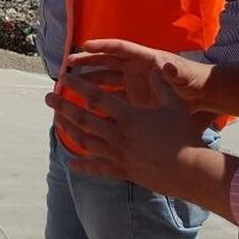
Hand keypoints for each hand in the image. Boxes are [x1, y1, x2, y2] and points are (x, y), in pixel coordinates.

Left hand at [46, 66, 224, 207]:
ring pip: (85, 142)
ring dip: (68, 130)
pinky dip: (82, 165)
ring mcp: (118, 155)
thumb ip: (162, 86)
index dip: (79, 86)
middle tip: (48, 98)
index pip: (97, 97)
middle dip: (63, 107)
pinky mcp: (122, 171)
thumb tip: (157, 67)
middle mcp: (118, 135)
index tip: (65, 78)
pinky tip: (69, 162)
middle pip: (83, 118)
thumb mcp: (174, 106)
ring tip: (56, 121)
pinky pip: (97, 168)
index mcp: (129, 116)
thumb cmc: (184, 136)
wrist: (191, 171)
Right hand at [64, 39, 211, 111]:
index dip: (102, 46)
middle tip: (67, 64)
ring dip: (88, 81)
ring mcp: (132, 83)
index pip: (120, 48)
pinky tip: (84, 108)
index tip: (84, 45)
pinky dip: (98, 101)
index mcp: (144, 58)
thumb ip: (175, 73)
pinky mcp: (132, 98)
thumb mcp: (184, 77)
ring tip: (70, 86)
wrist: (199, 95)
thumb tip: (168, 67)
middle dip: (87, 62)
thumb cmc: (192, 80)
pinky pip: (111, 98)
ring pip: (104, 80)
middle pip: (106, 61)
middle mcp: (134, 68)